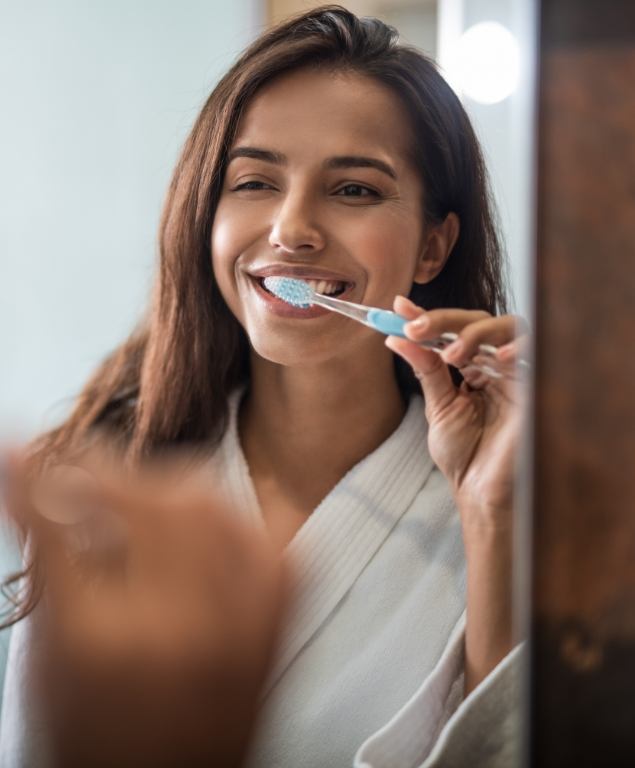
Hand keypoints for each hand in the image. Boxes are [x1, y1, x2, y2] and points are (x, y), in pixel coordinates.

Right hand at [5, 452, 285, 767]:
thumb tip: (40, 488)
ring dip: (166, 485)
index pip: (62, 523)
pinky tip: (200, 521)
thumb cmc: (94, 738)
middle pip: (151, 502)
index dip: (35, 476)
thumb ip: (50, 566)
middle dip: (107, 471)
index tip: (19, 450)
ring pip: (211, 505)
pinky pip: (267, 535)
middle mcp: (181, 627)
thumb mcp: (49, 657)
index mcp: (102, 643)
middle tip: (85, 471)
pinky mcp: (276, 622)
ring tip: (138, 494)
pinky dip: (231, 516)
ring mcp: (241, 623)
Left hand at [386, 296, 528, 526]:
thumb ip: (425, 369)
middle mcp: (496, 365)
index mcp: (473, 367)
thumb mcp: (438, 406)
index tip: (398, 307)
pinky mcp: (536, 387)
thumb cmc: (463, 454)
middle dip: (445, 320)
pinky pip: (535, 354)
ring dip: (475, 333)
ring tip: (451, 354)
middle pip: (479, 321)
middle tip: (416, 328)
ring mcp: (517, 374)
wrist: (480, 491)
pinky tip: (495, 358)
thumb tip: (396, 337)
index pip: (453, 330)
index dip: (429, 316)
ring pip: (508, 327)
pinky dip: (517, 348)